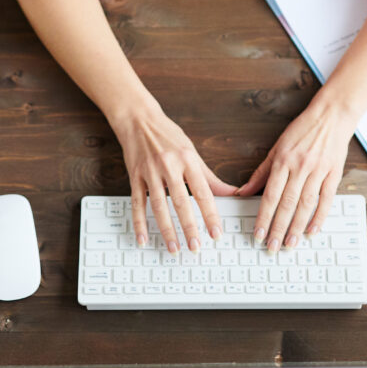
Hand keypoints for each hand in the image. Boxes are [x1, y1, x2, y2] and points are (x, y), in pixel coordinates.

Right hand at [110, 103, 235, 253]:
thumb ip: (210, 177)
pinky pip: (137, 203)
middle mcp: (169, 166)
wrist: (138, 119)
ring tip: (174, 248)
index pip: (202, 192)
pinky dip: (139, 223)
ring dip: (167, 229)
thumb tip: (232, 193)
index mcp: (187, 160)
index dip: (211, 214)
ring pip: (158, 206)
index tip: (216, 233)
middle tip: (196, 247)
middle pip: (180, 202)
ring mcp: (150, 172)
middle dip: (189, 227)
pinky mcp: (134, 177)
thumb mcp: (192, 152)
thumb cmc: (168, 135)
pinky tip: (143, 239)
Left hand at [236, 93, 356, 251]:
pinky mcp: (334, 174)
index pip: (270, 195)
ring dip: (297, 227)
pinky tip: (312, 230)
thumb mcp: (276, 148)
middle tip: (272, 247)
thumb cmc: (302, 131)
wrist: (331, 115)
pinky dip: (319, 217)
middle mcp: (300, 167)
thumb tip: (242, 192)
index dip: (263, 217)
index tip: (258, 234)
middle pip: (287, 203)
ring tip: (290, 244)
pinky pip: (326, 199)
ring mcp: (318, 171)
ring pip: (305, 204)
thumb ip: (260, 173)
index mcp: (283, 160)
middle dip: (278, 228)